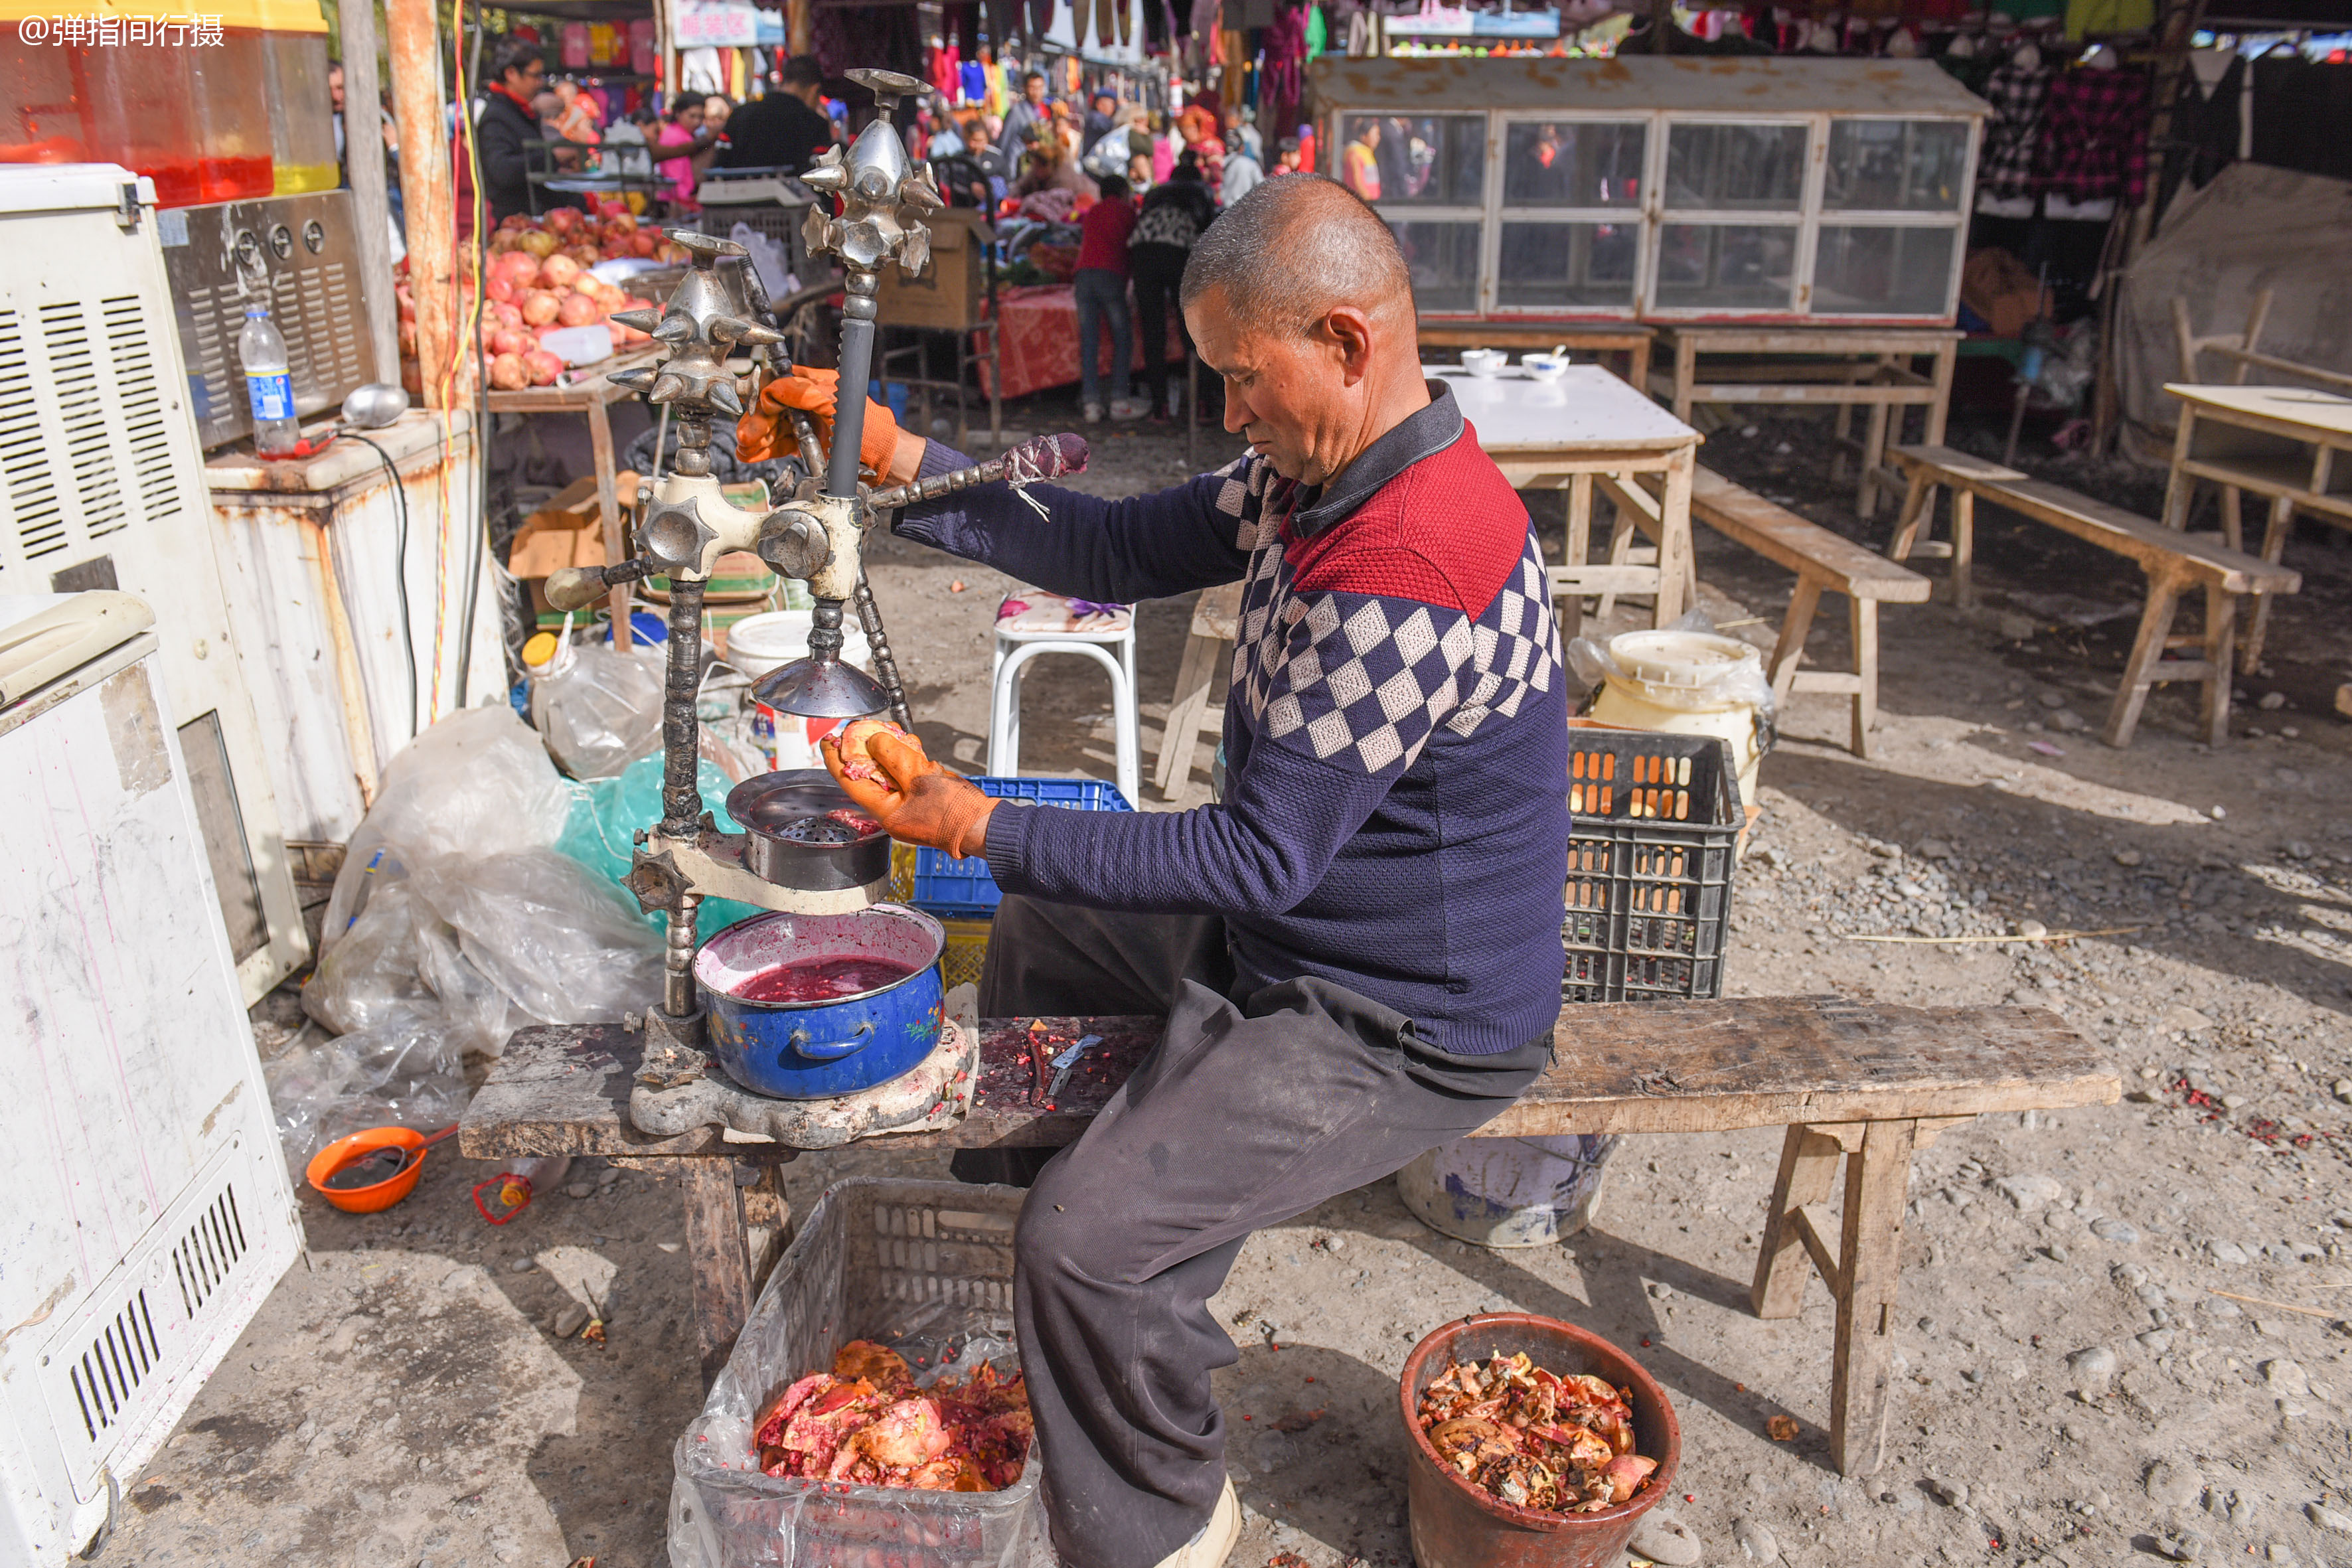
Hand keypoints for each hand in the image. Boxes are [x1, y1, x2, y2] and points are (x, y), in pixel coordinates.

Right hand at [736, 364, 913, 479]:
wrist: (886, 462)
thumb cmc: (872, 431)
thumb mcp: (838, 407)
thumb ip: (806, 394)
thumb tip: (775, 388)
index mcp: (817, 386)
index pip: (781, 383)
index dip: (766, 395)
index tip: (760, 409)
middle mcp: (810, 403)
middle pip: (773, 407)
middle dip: (758, 420)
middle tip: (747, 434)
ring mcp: (808, 424)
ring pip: (774, 426)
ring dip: (757, 436)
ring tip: (745, 447)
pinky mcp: (807, 444)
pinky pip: (781, 443)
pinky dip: (765, 448)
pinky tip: (750, 452)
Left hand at [821, 727, 995, 857]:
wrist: (984, 826)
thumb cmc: (954, 810)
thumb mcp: (920, 777)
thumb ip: (893, 757)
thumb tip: (873, 741)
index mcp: (885, 811)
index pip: (850, 781)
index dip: (835, 759)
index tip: (828, 739)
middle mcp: (892, 810)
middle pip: (870, 775)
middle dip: (870, 751)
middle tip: (869, 729)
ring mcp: (907, 806)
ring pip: (890, 773)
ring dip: (895, 754)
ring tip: (906, 744)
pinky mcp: (922, 800)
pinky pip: (908, 777)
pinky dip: (911, 762)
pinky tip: (919, 754)